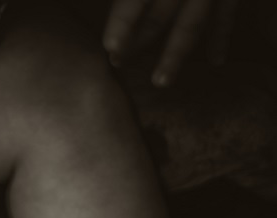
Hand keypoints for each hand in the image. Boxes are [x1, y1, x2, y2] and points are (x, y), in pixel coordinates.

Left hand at [103, 0, 239, 86]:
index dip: (122, 23)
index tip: (110, 48)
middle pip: (160, 16)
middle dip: (138, 42)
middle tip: (118, 64)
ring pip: (192, 23)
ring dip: (175, 55)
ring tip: (161, 82)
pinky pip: (228, 14)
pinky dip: (221, 37)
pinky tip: (215, 62)